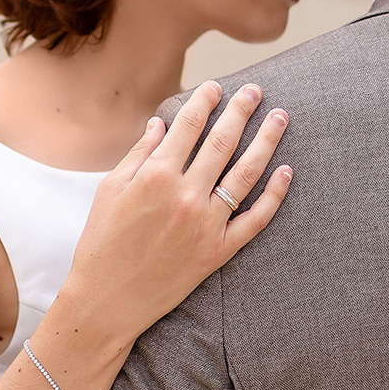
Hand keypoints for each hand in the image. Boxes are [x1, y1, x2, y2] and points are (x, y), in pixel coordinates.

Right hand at [51, 81, 292, 350]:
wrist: (107, 301)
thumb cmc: (102, 244)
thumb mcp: (110, 190)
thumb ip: (139, 154)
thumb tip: (161, 123)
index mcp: (155, 176)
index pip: (189, 126)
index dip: (205, 102)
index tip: (216, 87)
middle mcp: (185, 195)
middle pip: (223, 142)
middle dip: (241, 110)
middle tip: (255, 90)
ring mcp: (206, 224)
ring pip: (247, 173)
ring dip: (267, 140)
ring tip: (281, 117)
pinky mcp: (219, 251)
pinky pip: (256, 218)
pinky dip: (275, 194)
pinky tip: (286, 171)